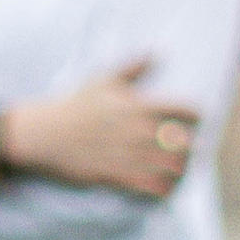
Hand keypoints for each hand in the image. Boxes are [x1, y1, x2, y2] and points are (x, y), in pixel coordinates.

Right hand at [4, 59, 198, 198]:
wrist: (43, 135)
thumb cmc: (73, 106)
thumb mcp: (103, 80)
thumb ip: (134, 67)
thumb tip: (158, 51)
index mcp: (140, 106)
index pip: (188, 112)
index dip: (195, 117)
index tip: (193, 121)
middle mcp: (140, 131)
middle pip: (186, 143)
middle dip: (189, 146)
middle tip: (185, 148)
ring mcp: (130, 155)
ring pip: (174, 167)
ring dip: (180, 169)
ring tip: (177, 169)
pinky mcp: (118, 176)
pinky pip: (154, 187)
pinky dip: (164, 188)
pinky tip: (163, 186)